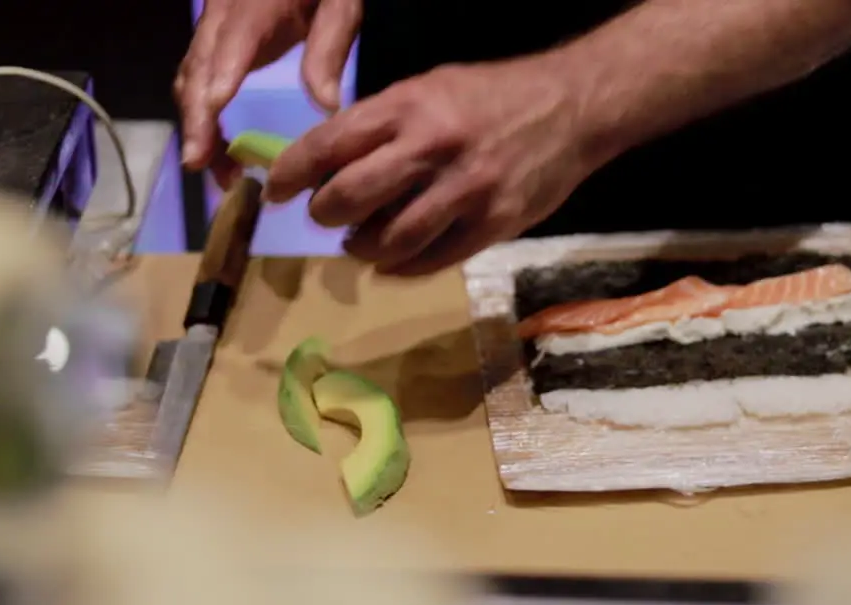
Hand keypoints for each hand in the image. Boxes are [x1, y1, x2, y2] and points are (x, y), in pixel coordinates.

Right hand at [175, 0, 360, 185]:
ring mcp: (210, 28)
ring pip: (190, 79)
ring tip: (220, 174)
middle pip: (198, 70)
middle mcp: (220, 16)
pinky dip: (200, 116)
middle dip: (197, 121)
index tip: (211, 116)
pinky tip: (216, 148)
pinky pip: (194, 79)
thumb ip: (329, 47)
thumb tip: (327, 106)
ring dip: (197, 126)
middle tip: (203, 168)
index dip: (219, 80)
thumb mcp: (339, 4)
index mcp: (254, 6)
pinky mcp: (210, 40)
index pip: (232, 44)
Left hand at [265, 58, 597, 276]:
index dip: (294, 173)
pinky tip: (395, 262)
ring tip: (360, 245)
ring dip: (363, 249)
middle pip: (351, 196)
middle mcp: (433, 146)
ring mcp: (466, 189)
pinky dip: (403, 268)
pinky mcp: (493, 224)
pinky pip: (432, 260)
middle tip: (327, 219)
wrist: (573, 108)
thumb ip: (382, 125)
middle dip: (326, 215)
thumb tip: (326, 165)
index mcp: (409, 106)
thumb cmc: (491, 98)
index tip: (278, 191)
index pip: (330, 143)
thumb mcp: (430, 90)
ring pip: (391, 240)